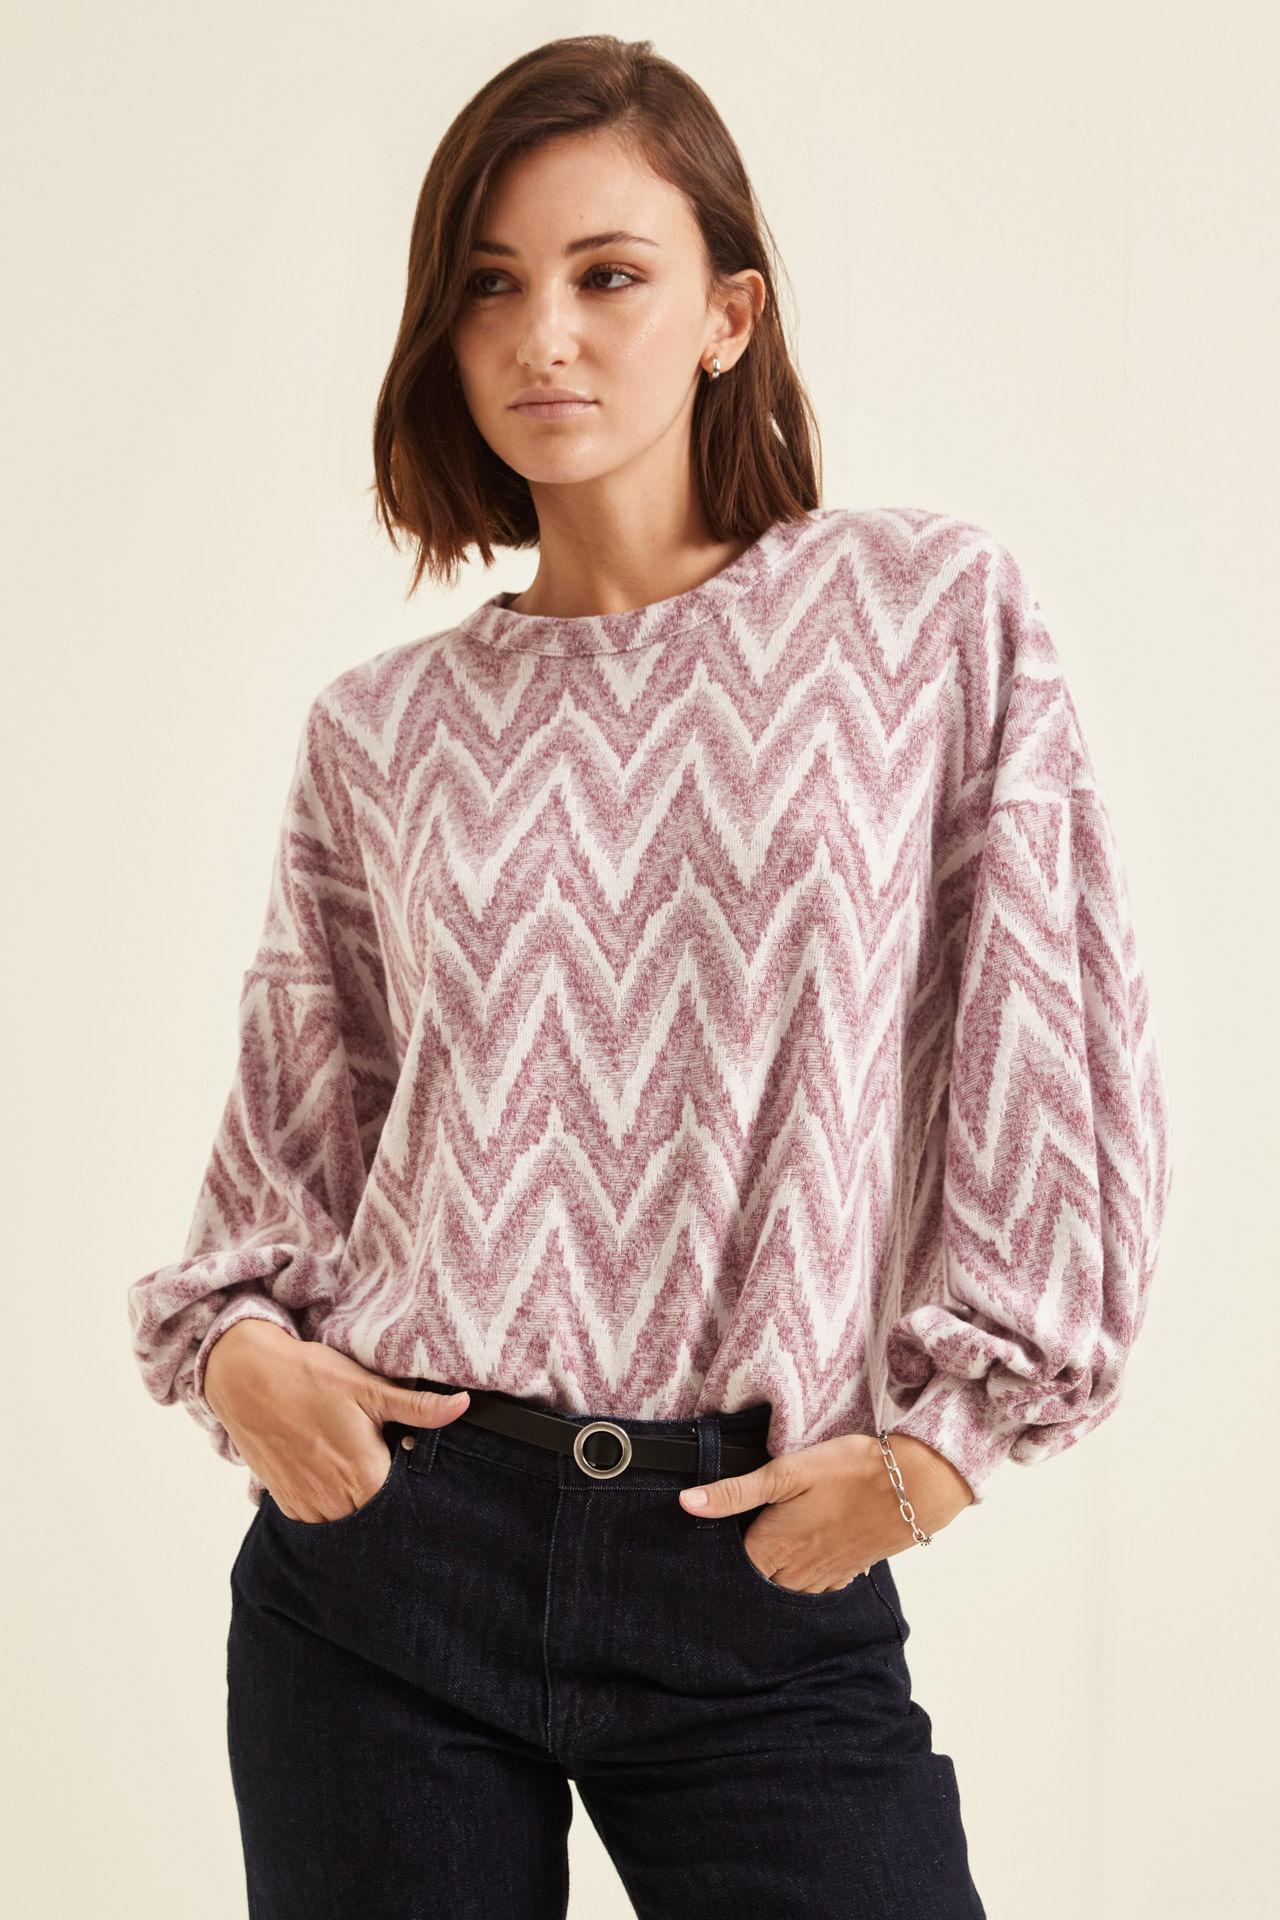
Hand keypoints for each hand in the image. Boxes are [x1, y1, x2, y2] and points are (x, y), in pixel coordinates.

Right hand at [203, 1319, 471, 1521]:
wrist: (245, 1377)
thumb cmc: (309, 1378)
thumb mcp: (368, 1388)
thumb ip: (418, 1407)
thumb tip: (463, 1405)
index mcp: (364, 1477)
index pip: (402, 1504)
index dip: (410, 1488)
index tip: (411, 1470)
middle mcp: (333, 1501)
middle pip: (374, 1514)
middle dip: (383, 1496)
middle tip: (379, 1462)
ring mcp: (305, 1504)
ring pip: (343, 1519)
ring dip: (352, 1501)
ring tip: (352, 1466)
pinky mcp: (282, 1500)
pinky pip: (314, 1515)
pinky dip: (325, 1501)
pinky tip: (327, 1471)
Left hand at [678, 1430, 973, 1592]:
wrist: (912, 1488)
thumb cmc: (849, 1472)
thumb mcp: (787, 1472)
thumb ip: (735, 1492)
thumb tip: (688, 1503)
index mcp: (773, 1548)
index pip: (730, 1571)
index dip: (715, 1563)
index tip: (699, 1557)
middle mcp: (795, 1572)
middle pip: (755, 1586)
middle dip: (741, 1576)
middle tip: (726, 1560)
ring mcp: (823, 1576)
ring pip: (784, 1591)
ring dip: (771, 1580)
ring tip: (761, 1561)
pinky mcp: (847, 1572)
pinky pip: (814, 1589)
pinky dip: (801, 1581)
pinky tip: (800, 1564)